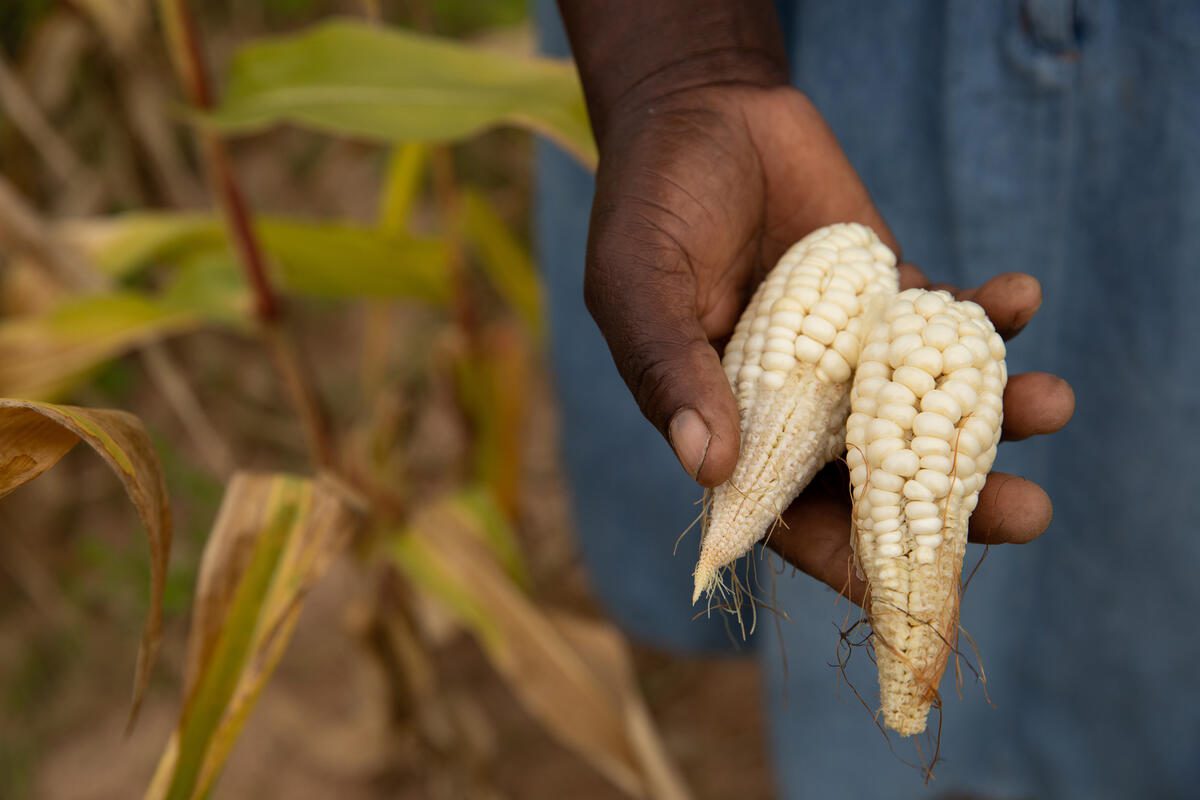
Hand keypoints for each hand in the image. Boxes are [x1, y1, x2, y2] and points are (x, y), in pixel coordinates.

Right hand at [584, 84, 1073, 599]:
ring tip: (1051, 403)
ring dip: (997, 413)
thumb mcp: (638, 283)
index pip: (789, 513)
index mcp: (731, 424)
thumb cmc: (648, 203)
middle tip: (1025, 511)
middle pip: (882, 475)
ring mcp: (853, 351)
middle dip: (957, 501)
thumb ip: (669, 367)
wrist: (703, 111)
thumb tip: (706, 465)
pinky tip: (1020, 297)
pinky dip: (990, 315)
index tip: (912, 588)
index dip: (846, 557)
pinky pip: (949, 320)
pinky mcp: (891, 294)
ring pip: (930, 403)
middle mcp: (800, 404)